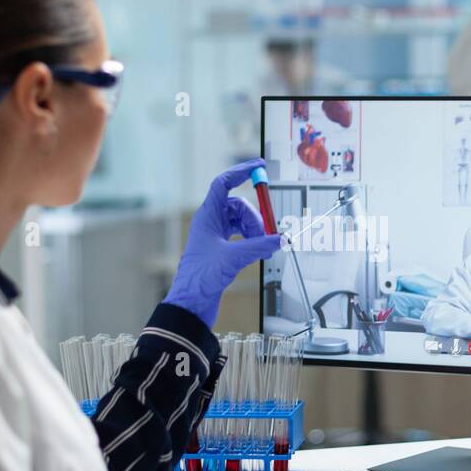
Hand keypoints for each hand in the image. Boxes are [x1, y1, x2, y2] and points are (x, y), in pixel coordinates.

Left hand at [166, 159, 281, 327]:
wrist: (191, 304)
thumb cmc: (201, 279)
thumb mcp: (234, 258)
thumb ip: (259, 245)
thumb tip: (279, 238)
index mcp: (207, 216)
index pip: (223, 183)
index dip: (240, 172)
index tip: (259, 167)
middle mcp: (210, 223)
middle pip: (238, 205)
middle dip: (254, 218)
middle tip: (265, 234)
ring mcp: (215, 236)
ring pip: (240, 221)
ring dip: (254, 231)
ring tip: (261, 248)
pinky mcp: (220, 250)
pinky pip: (241, 236)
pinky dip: (251, 241)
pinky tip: (258, 252)